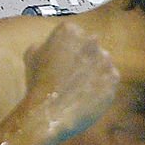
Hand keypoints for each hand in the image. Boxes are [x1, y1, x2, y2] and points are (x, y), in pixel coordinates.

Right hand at [23, 21, 119, 138]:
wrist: (49, 113)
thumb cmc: (38, 84)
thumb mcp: (31, 56)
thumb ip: (45, 43)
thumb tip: (52, 44)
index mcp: (69, 30)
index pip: (74, 35)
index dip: (67, 50)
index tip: (62, 63)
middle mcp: (91, 41)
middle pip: (90, 47)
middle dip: (83, 58)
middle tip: (72, 76)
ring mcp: (105, 59)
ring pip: (102, 63)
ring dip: (94, 72)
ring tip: (79, 88)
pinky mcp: (114, 78)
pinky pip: (110, 79)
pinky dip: (102, 86)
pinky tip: (88, 95)